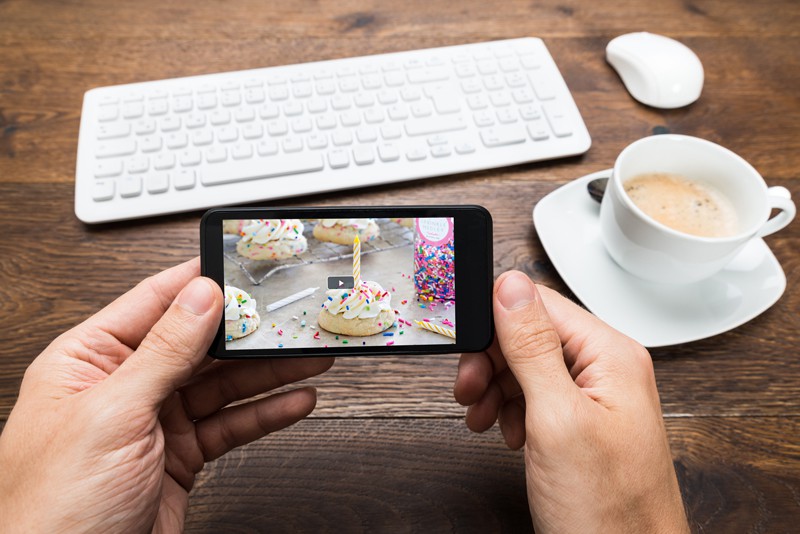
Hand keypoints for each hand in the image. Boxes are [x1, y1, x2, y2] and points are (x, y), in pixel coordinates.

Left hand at [0, 258, 332, 532]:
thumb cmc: (55, 508)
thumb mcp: (112, 414)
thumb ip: (163, 352)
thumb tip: (201, 295)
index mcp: (87, 361)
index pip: (153, 303)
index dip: (200, 282)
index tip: (244, 267)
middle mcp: (122, 386)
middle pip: (198, 345)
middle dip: (247, 333)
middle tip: (291, 320)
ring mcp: (152, 422)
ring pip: (222, 385)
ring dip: (267, 373)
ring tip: (309, 358)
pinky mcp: (178, 456)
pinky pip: (229, 425)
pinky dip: (263, 414)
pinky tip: (294, 401)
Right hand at [454, 271, 687, 532]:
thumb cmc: (607, 508)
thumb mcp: (557, 420)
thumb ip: (532, 347)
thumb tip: (510, 286)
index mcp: (610, 355)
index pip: (540, 304)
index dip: (495, 324)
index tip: (466, 352)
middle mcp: (606, 369)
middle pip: (530, 335)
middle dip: (492, 361)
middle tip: (469, 391)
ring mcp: (595, 398)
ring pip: (528, 366)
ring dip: (497, 387)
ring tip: (483, 416)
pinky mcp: (581, 423)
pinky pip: (536, 396)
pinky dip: (511, 409)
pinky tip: (506, 431)